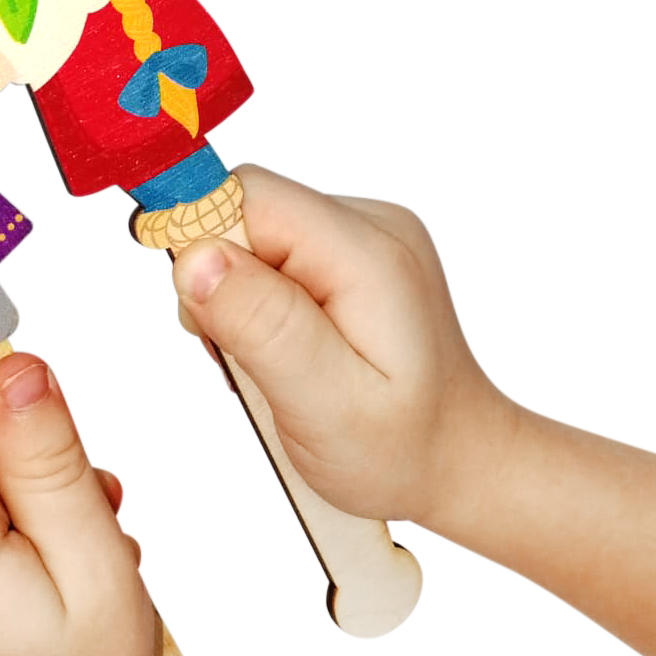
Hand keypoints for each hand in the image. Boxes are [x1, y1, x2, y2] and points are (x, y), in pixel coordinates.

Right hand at [172, 164, 514, 525]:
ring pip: (254, 236)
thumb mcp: (325, 404)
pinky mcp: (351, 255)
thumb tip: (196, 258)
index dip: (205, 246)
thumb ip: (262, 325)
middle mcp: (370, 226)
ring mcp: (364, 236)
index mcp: (367, 254)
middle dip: (220, 284)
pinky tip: (287, 351)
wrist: (458, 459)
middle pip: (246, 212)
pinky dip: (259, 303)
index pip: (248, 196)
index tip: (210, 321)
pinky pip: (274, 255)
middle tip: (246, 359)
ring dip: (238, 301)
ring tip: (273, 365)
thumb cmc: (399, 448)